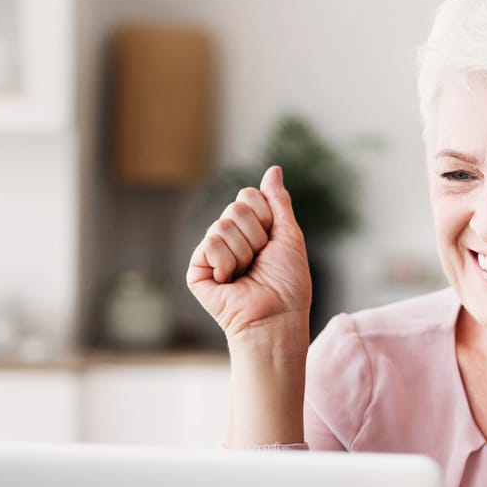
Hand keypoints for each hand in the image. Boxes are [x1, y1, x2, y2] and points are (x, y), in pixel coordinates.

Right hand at [187, 166, 312, 339]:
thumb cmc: (289, 284)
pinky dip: (226, 262)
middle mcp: (229, 239)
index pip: (248, 196)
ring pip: (222, 225)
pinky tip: (229, 281)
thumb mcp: (289, 235)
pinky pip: (210, 243)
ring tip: (246, 274)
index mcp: (250, 229)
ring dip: (243, 252)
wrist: (276, 317)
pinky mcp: (197, 270)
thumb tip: (273, 169)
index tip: (273, 242)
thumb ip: (278, 201)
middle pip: (235, 208)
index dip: (266, 217)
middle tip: (260, 262)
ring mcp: (211, 254)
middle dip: (256, 235)